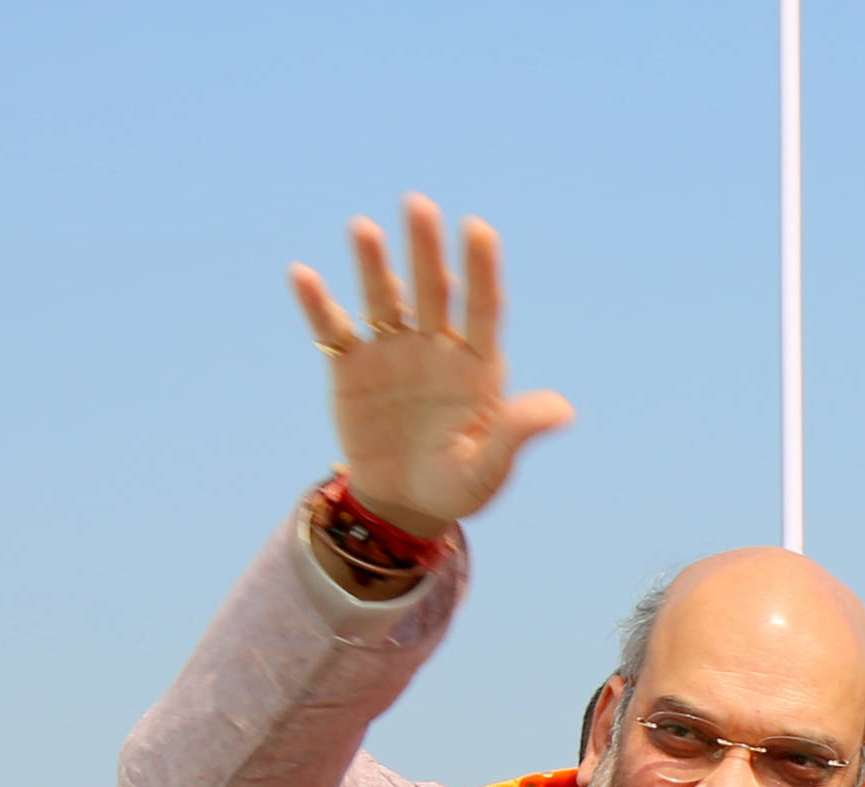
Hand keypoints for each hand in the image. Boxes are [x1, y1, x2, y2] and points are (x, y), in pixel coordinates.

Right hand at [288, 196, 575, 542]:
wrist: (405, 503)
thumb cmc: (457, 486)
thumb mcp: (489, 467)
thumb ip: (516, 433)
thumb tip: (563, 410)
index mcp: (475, 366)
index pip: (481, 308)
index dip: (480, 269)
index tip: (477, 228)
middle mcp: (434, 348)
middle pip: (431, 290)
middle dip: (425, 249)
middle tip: (417, 204)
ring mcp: (391, 353)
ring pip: (383, 299)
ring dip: (373, 265)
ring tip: (363, 229)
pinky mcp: (351, 368)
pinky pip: (333, 330)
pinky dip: (317, 305)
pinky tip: (302, 275)